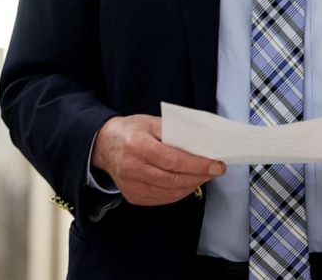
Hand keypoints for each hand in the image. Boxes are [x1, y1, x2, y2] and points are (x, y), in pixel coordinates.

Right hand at [92, 115, 224, 205]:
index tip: (217, 165)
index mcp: (137, 145)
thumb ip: (175, 132)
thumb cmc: (132, 130)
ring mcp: (131, 186)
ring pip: (170, 192)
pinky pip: (162, 199)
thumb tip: (203, 143)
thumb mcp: (152, 122)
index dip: (198, 165)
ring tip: (204, 176)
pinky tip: (189, 183)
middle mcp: (132, 168)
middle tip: (215, 171)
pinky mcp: (132, 196)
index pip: (173, 160)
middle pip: (173, 179)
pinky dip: (179, 192)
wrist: (104, 145)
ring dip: (192, 185)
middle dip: (199, 176)